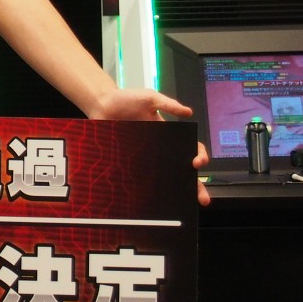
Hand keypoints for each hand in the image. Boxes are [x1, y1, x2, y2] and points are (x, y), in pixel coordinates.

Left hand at [91, 88, 211, 206]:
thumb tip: (189, 112)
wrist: (100, 104)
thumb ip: (168, 104)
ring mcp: (144, 157)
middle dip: (195, 185)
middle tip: (202, 199)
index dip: (198, 157)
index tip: (197, 163)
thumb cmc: (126, 99)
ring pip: (163, 177)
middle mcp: (159, 149)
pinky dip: (148, 189)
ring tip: (182, 204)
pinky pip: (140, 177)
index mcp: (168, 134)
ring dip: (175, 191)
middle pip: (181, 169)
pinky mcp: (129, 162)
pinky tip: (153, 200)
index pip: (190, 148)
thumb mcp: (150, 98)